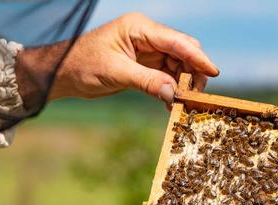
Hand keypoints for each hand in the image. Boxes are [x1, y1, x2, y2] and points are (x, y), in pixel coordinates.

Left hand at [16, 13, 217, 109]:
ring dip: (183, 85)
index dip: (197, 58)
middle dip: (193, 73)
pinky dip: (173, 90)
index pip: (177, 41)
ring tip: (181, 104)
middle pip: (184, 52)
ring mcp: (149, 50)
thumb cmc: (83, 65)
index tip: (213, 73)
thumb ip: (147, 81)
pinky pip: (169, 76)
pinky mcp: (147, 65)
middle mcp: (148, 36)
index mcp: (140, 27)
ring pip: (180, 66)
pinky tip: (170, 104)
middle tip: (194, 96)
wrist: (64, 73)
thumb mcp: (116, 73)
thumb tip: (175, 94)